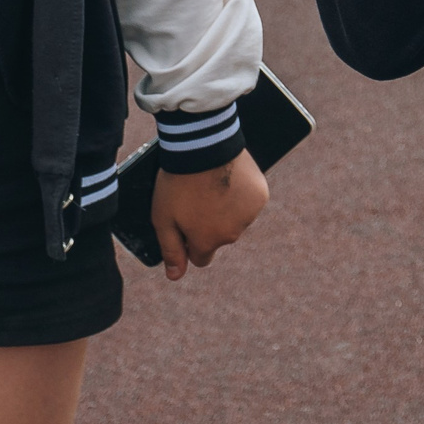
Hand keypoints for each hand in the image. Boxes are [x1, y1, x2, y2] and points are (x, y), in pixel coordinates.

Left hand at [150, 151, 269, 281]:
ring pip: (236, 219)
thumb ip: (171, 250)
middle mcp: (231, 234)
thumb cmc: (179, 182)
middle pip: (219, 237)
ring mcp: (248, 215)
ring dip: (227, 208)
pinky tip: (229, 178)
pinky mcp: (260, 196)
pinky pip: (250, 201)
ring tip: (212, 185)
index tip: (185, 222)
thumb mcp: (163, 218)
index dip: (190, 242)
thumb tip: (175, 276)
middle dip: (209, 224)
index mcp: (207, 242)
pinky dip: (241, 194)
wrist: (204, 147)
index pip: (201, 257)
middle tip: (197, 198)